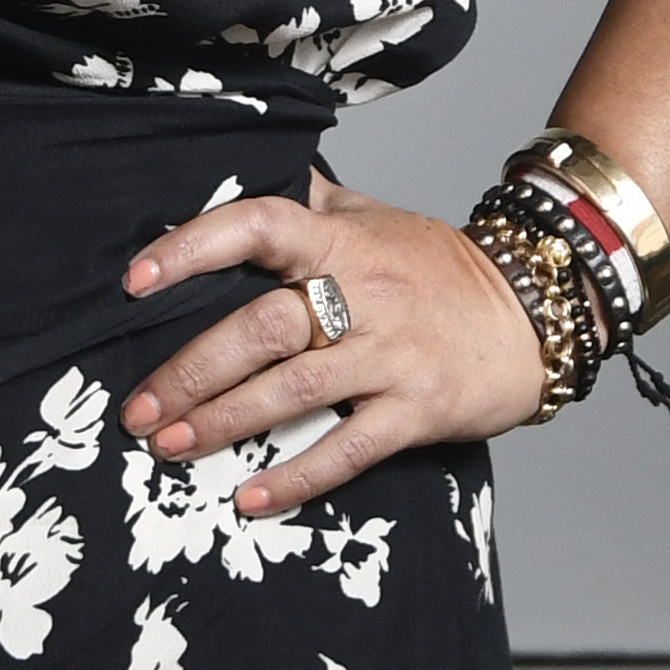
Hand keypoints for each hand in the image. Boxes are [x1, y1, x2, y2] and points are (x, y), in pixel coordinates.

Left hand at [117, 167, 544, 514]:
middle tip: (138, 408)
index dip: (192, 248)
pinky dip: (297, 476)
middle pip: (262, 328)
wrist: (533, 310)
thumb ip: (304, 203)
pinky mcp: (416, 410)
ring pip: (294, 390)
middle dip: (191, 371)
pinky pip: (349, 448)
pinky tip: (249, 496)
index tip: (136, 279)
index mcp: (339, 241)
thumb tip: (234, 172)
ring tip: (169, 447)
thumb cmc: (435, 266)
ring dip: (225, 423)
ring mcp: (389, 355)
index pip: (257, 226)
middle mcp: (361, 294)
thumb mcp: (369, 216)